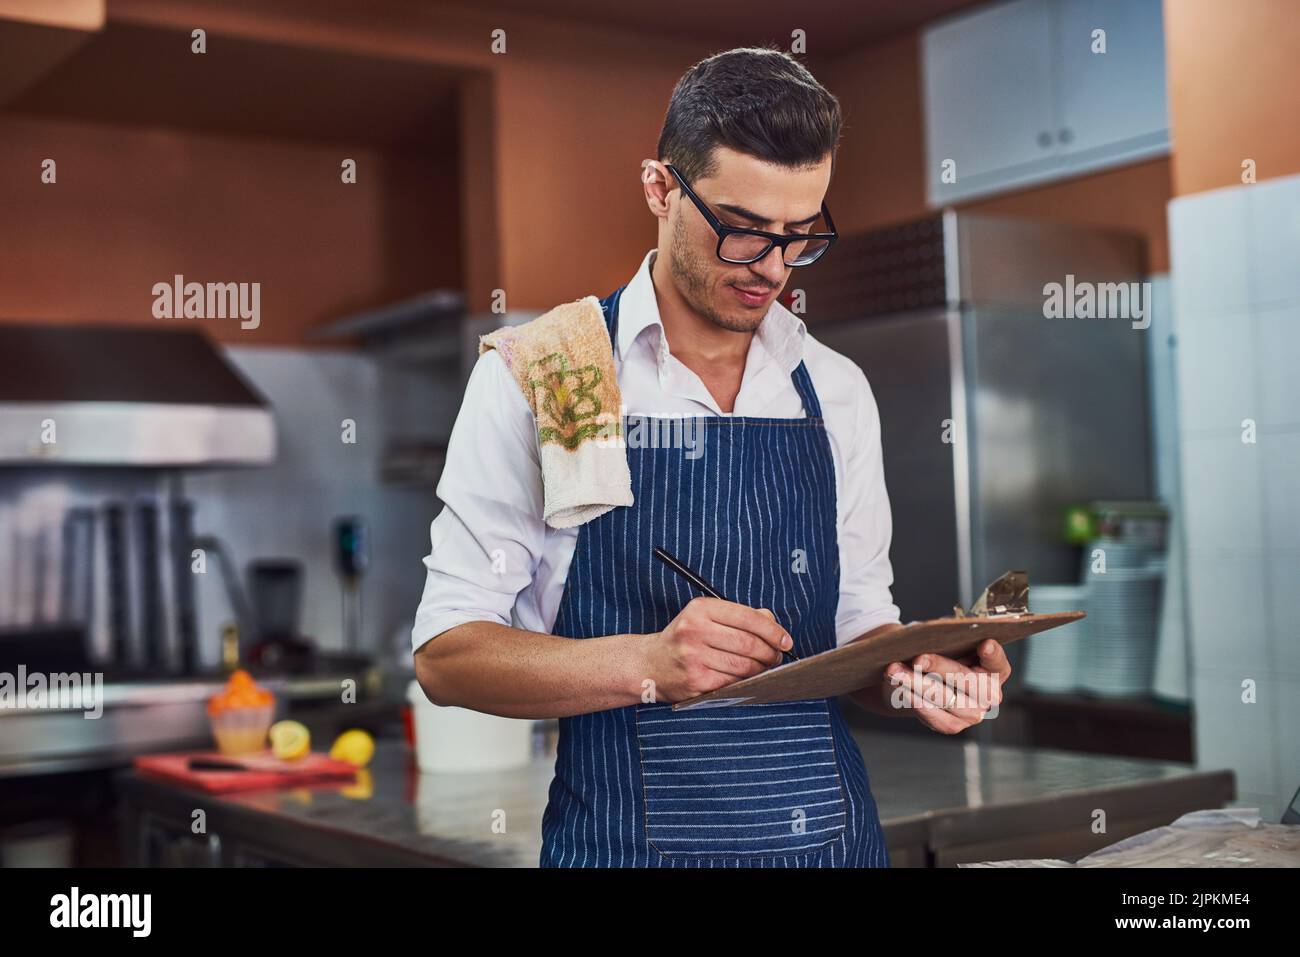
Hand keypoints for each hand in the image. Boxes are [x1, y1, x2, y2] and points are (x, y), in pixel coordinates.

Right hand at [638, 598, 791, 702]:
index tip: (786, 640)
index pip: (748, 618)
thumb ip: (740, 616)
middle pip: (749, 644)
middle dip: (771, 653)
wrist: (650, 664)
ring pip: (744, 666)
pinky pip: (732, 683)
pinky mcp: (695, 681)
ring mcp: (693, 657)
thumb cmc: (685, 638)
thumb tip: (772, 623)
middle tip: (777, 657)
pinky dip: (745, 682)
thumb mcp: (706, 617)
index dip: (773, 631)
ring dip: (762, 670)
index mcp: (700, 609)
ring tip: (765, 668)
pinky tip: (748, 679)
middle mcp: (695, 631)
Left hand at [883, 640, 1011, 733]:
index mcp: (996, 671)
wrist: (923, 679)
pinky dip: (913, 699)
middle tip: (918, 659)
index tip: (984, 643)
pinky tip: (899, 687)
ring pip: (944, 697)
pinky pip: (932, 715)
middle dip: (940, 667)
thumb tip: (936, 630)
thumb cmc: (942, 654)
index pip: (998, 662)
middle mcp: (990, 695)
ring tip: (895, 671)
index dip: (993, 654)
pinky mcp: (952, 726)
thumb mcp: (950, 642)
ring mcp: (973, 714)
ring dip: (916, 683)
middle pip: (966, 679)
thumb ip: (951, 637)